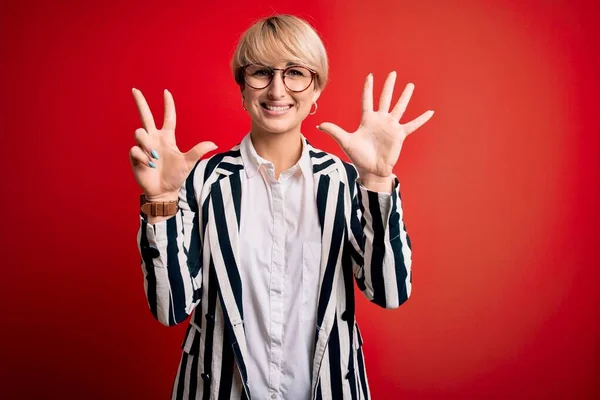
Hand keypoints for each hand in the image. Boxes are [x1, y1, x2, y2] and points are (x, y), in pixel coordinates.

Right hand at [129, 88, 217, 199]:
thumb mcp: (188, 163)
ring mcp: (143, 146)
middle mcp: (154, 138)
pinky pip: (135, 149)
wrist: (163, 191)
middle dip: (140, 102)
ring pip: (139, 133)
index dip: (168, 105)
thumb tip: (213, 144)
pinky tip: (148, 165)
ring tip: (155, 159)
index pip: (168, 118)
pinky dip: (142, 157)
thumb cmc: (176, 177)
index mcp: (167, 138)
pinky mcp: (135, 155)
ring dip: (147, 146)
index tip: (166, 92)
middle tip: (134, 89)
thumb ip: (198, 152)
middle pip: (146, 116)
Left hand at [317, 72, 432, 180]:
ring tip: (410, 85)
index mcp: (367, 120)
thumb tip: (319, 124)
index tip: (370, 76)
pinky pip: (412, 125)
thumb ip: (334, 131)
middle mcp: (380, 120)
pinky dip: (421, 119)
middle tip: (393, 73)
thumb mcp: (345, 141)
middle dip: (388, 86)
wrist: (371, 169)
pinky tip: (430, 112)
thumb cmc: (358, 156)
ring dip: (405, 97)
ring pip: (399, 107)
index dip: (368, 88)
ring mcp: (391, 126)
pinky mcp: (399, 135)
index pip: (367, 100)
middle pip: (385, 98)